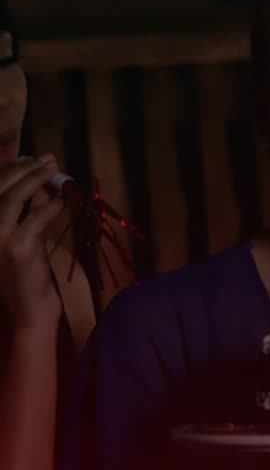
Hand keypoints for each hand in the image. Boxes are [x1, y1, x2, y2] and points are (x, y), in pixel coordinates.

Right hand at [0, 155, 63, 329]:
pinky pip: (34, 218)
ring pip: (12, 199)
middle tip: (47, 158)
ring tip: (53, 169)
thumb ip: (28, 214)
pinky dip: (49, 206)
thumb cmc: (25, 276)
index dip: (8, 170)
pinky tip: (60, 201)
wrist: (26, 311)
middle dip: (23, 169)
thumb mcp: (24, 239)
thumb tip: (41, 187)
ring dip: (35, 180)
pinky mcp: (16, 248)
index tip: (30, 158)